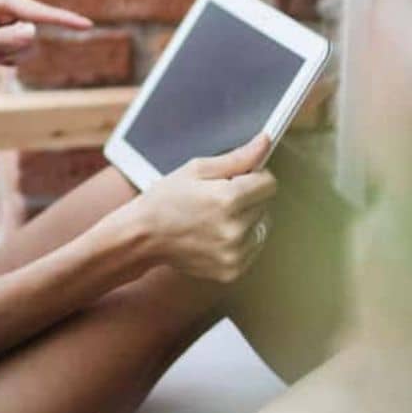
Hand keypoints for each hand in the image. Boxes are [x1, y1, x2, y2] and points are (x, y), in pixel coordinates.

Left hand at [0, 0, 92, 72]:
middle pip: (31, 37)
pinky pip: (18, 53)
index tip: (88, 26)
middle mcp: (6, 5)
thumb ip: (3, 40)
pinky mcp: (3, 33)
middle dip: (10, 52)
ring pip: (27, 48)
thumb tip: (34, 32)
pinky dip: (1, 60)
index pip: (39, 13)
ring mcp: (6, 20)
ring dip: (5, 58)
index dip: (64, 20)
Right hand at [118, 133, 278, 283]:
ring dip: (246, 221)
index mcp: (228, 199)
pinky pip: (252, 248)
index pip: (269, 183)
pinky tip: (215, 235)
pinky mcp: (232, 270)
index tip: (237, 180)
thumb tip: (265, 142)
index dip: (254, 177)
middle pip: (265, 205)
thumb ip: (237, 158)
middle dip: (247, 199)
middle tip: (216, 200)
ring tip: (215, 219)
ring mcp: (234, 253)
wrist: (142, 237)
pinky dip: (240, 241)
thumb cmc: (165, 200)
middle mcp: (235, 229)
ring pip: (261, 227)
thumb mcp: (197, 170)